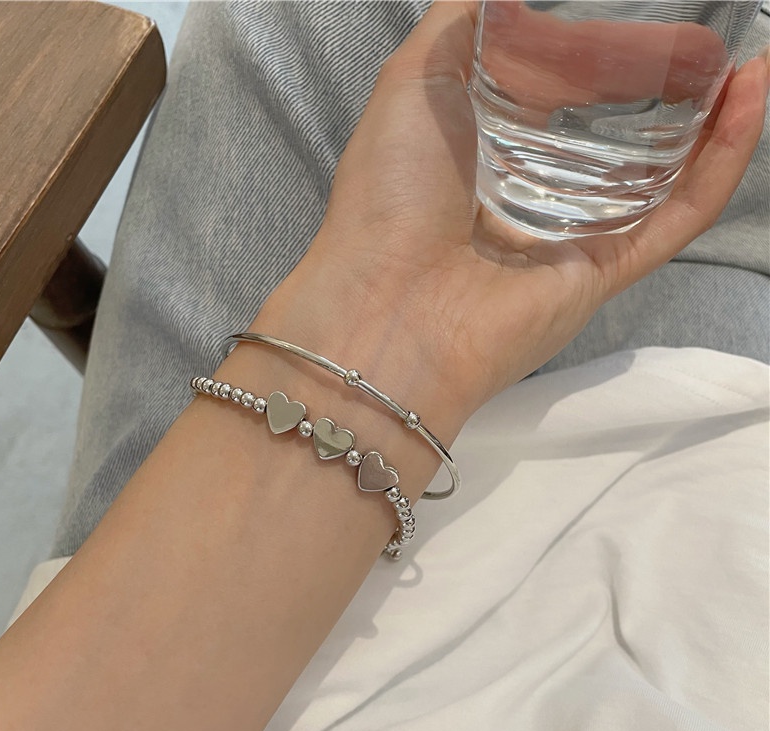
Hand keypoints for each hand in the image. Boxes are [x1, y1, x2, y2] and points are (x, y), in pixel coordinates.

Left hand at [258, 2, 767, 431]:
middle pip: (611, 129)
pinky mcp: (603, 271)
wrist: (389, 310)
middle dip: (660, 80)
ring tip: (741, 67)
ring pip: (656, 173)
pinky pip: (676, 215)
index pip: (554, 90)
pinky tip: (751, 98)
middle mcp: (530, 192)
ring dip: (707, 119)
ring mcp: (570, 235)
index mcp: (482, 150)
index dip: (596, 50)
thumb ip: (462, 24)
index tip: (634, 12)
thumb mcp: (413, 83)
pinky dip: (721, 162)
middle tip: (700, 42)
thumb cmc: (391, 192)